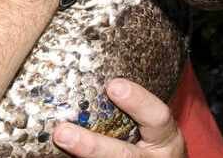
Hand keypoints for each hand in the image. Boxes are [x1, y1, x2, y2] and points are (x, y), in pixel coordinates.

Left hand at [52, 79, 186, 157]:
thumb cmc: (152, 137)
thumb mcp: (152, 124)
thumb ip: (130, 106)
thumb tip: (86, 73)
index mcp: (165, 137)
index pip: (157, 116)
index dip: (138, 101)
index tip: (113, 86)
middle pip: (124, 155)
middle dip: (92, 146)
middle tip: (62, 132)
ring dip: (81, 156)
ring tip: (58, 141)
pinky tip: (56, 153)